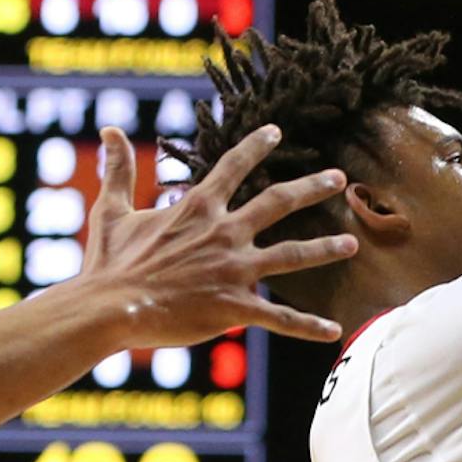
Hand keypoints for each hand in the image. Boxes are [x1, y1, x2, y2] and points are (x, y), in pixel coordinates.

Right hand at [83, 124, 350, 343]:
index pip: (233, 167)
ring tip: (352, 244)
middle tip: (338, 178)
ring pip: (292, 255)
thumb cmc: (109, 263)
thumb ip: (119, 170)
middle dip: (311, 188)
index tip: (277, 132)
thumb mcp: (112, 210)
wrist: (109, 307)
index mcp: (197, 208)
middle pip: (278, 202)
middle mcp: (224, 233)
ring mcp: (234, 270)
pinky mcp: (235, 306)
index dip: (255, 146)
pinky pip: (281, 318)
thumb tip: (109, 130)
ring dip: (325, 249)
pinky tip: (334, 331)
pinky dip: (308, 327)